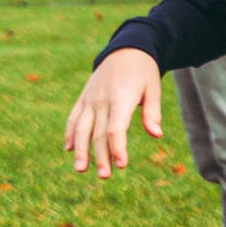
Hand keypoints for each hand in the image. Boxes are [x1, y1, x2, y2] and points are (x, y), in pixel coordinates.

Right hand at [65, 48, 161, 177]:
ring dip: (80, 150)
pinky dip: (70, 133)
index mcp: (121, 98)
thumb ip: (152, 113)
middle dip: (100, 156)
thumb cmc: (144, 73)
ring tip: (80, 170)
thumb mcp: (153, 89)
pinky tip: (69, 149)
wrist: (126, 50)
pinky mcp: (83, 98)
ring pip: (81, 128)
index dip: (117, 147)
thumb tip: (156, 135)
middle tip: (105, 176)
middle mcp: (101, 100)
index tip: (121, 164)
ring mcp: (89, 99)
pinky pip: (74, 118)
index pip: (115, 128)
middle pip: (97, 133)